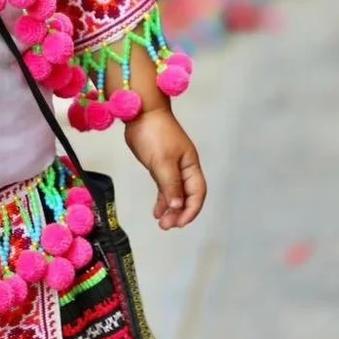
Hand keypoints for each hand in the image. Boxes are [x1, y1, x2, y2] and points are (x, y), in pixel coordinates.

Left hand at [124, 108, 205, 230]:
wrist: (141, 112)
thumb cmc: (154, 134)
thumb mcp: (162, 161)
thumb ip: (170, 185)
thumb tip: (178, 206)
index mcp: (191, 165)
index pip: (197, 193)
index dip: (191, 210)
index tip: (179, 223)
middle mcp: (185, 167)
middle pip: (188, 196)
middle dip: (180, 213)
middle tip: (166, 226)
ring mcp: (172, 166)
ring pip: (176, 193)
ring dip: (170, 209)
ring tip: (162, 223)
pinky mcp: (160, 165)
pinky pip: (165, 187)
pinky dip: (162, 199)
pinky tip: (157, 211)